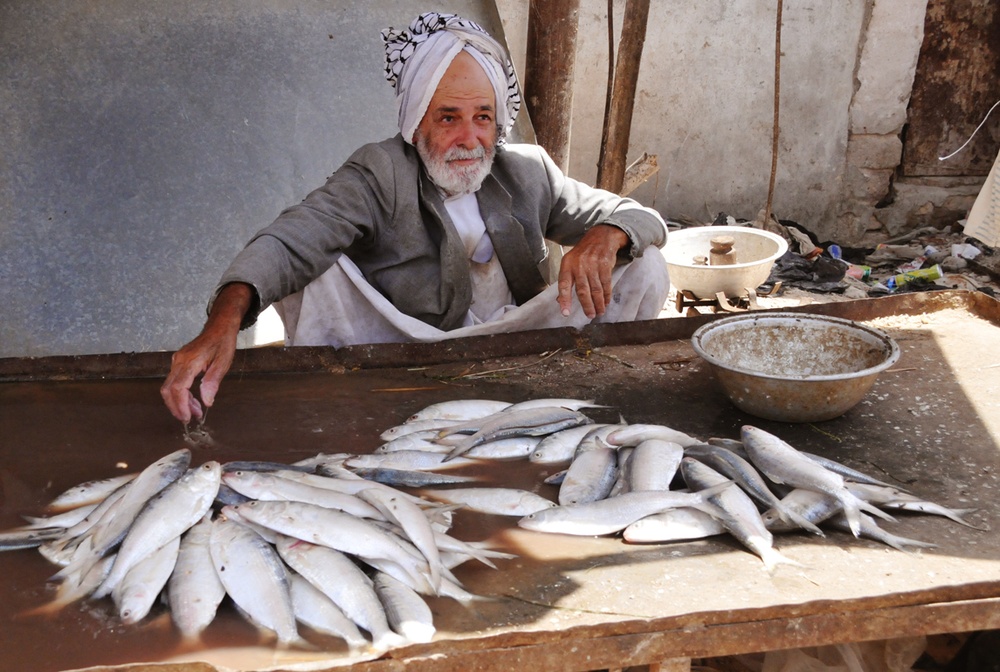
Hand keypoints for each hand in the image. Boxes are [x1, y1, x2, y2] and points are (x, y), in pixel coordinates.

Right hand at [160, 283, 251, 423]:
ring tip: (196, 412)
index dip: (180, 405)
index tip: (187, 417)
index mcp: (190, 361)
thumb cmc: (222, 342)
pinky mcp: (179, 363)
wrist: (219, 327)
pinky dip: (181, 394)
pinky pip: (174, 381)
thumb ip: (212, 382)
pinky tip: (193, 401)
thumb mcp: (223, 363)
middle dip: (177, 407)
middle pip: (168, 389)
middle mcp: (179, 361)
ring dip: (180, 402)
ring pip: (169, 387)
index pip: (177, 387)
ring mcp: (177, 361)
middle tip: (190, 418)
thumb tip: (206, 401)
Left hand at [556, 224, 628, 318]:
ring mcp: (592, 264)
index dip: (564, 300)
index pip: (563, 285)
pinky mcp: (605, 264)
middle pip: (582, 290)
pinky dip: (606, 295)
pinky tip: (606, 301)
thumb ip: (565, 281)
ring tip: (599, 312)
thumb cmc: (583, 253)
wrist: (600, 237)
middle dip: (587, 305)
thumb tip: (559, 300)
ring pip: (595, 289)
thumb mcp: (570, 263)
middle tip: (590, 315)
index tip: (565, 313)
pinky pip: (606, 284)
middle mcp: (579, 265)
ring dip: (598, 303)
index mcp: (567, 265)